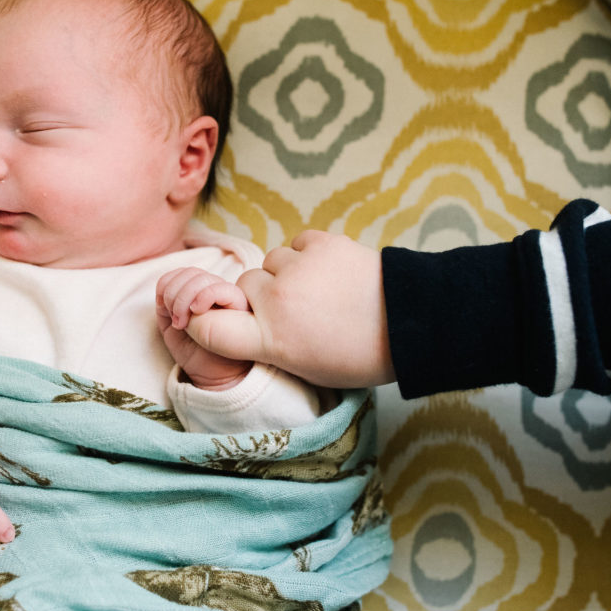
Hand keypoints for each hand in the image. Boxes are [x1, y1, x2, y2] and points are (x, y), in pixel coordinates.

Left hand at [156, 267, 252, 389]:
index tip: (163, 308)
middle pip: (191, 272)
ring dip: (184, 297)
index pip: (183, 273)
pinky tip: (197, 312)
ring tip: (183, 322)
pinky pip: (222, 288)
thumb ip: (165, 308)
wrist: (214, 378)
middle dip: (173, 292)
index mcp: (200, 294)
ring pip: (203, 278)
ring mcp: (228, 297)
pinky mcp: (240, 306)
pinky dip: (203, 295)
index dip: (167, 283)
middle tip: (175, 318)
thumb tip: (163, 290)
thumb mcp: (171, 329)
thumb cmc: (196, 354)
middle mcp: (216, 291)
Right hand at [182, 231, 395, 387]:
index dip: (200, 318)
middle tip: (296, 310)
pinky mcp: (320, 243)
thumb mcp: (305, 368)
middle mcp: (277, 302)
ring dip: (286, 273)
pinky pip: (297, 244)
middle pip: (243, 286)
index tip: (206, 317)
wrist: (411, 323)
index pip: (207, 326)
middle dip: (261, 296)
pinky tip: (331, 273)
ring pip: (270, 262)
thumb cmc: (359, 354)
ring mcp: (298, 269)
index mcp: (272, 341)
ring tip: (318, 290)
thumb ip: (268, 344)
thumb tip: (244, 321)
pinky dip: (308, 256)